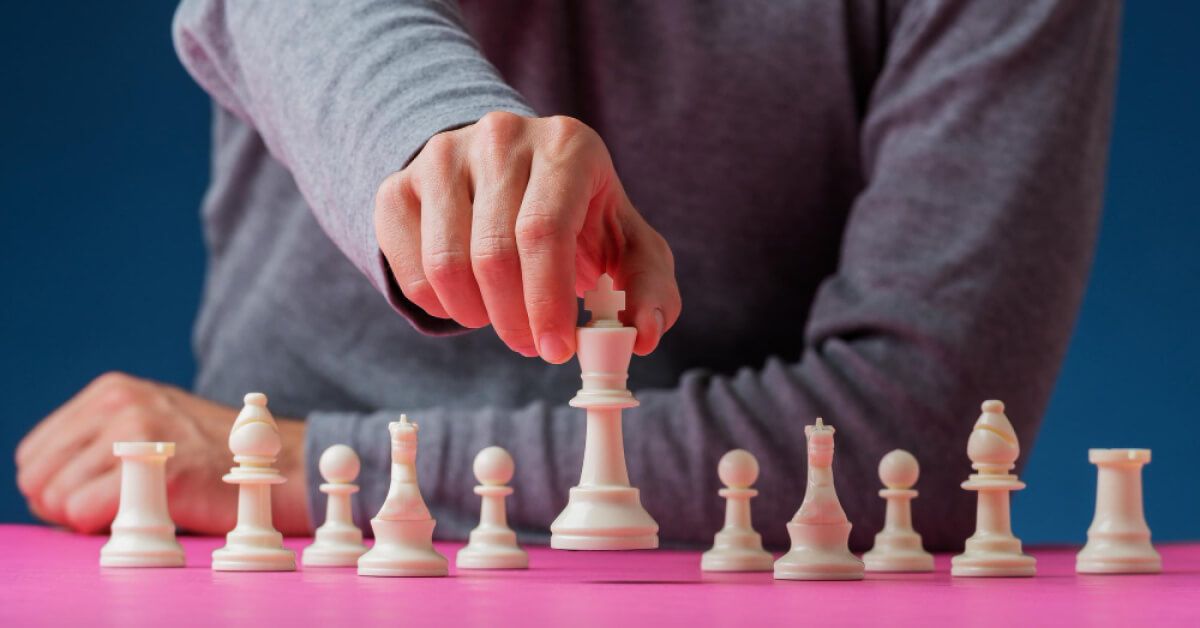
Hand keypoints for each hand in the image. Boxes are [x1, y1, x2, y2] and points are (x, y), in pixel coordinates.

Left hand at [15, 372, 309, 534]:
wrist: (279, 464)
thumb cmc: (212, 457)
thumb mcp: (149, 426)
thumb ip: (97, 445)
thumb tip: (44, 491)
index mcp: (112, 390)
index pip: (34, 454)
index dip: (57, 486)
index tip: (96, 497)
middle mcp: (120, 403)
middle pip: (38, 477)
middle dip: (64, 506)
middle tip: (114, 510)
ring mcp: (138, 433)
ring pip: (57, 497)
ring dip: (87, 519)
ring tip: (139, 509)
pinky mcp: (158, 469)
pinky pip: (84, 513)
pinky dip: (108, 527)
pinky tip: (150, 515)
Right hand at [375, 112, 680, 362]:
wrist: (511, 170)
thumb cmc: (579, 214)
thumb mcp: (627, 242)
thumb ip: (649, 288)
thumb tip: (642, 335)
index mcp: (566, 146)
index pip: (543, 230)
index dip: (546, 300)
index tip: (555, 350)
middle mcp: (501, 137)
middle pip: (494, 253)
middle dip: (515, 319)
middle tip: (532, 345)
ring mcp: (443, 156)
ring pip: (446, 266)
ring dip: (478, 316)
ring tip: (502, 318)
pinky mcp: (400, 184)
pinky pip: (411, 270)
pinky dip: (442, 306)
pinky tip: (469, 300)